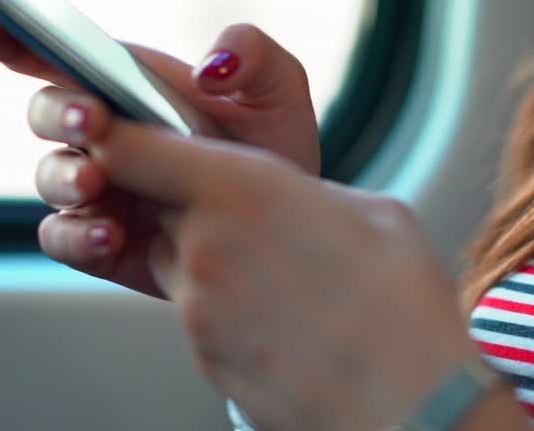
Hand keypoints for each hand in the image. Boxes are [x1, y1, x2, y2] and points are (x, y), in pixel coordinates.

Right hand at [0, 15, 319, 297]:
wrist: (285, 230)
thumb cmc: (273, 149)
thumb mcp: (279, 91)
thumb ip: (254, 55)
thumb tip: (208, 68)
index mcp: (127, 84)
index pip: (60, 53)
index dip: (14, 36)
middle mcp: (101, 132)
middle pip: (47, 110)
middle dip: (60, 111)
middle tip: (92, 120)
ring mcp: (96, 188)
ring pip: (49, 176)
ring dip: (66, 176)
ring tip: (99, 181)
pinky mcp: (98, 242)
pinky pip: (62, 237)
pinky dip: (76, 235)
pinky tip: (110, 233)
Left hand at [29, 102, 487, 430]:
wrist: (414, 409)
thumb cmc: (404, 306)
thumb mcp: (372, 210)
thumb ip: (306, 193)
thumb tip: (293, 201)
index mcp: (239, 192)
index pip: (133, 148)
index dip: (121, 135)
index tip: (120, 130)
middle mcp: (201, 248)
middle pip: (159, 210)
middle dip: (193, 205)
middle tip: (257, 218)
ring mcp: (197, 312)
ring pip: (178, 266)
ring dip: (212, 260)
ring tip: (285, 277)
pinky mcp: (205, 361)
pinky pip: (200, 318)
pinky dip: (229, 310)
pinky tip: (287, 319)